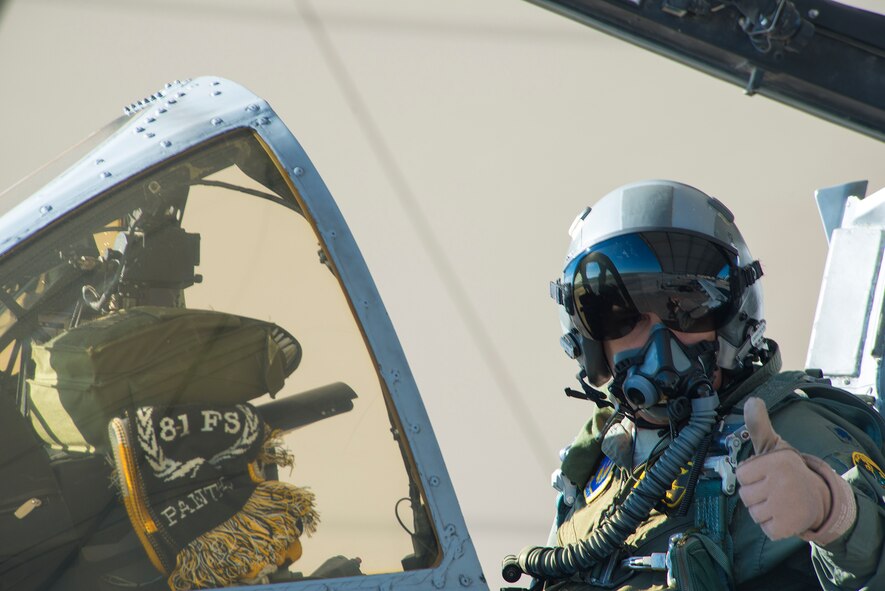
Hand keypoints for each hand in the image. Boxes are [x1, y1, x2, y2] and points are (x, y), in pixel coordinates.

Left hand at [736, 397, 855, 545]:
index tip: (767, 474)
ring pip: (754, 514)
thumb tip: (752, 401)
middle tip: (775, 489)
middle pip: (745, 496)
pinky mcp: (790, 526)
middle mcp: (783, 482)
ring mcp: (787, 505)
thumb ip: (758, 426)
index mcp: (777, 461)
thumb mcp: (775, 446)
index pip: (741, 474)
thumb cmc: (790, 471)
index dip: (751, 476)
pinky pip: (766, 529)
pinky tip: (786, 516)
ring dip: (764, 511)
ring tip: (780, 502)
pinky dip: (774, 526)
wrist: (821, 497)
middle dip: (756, 495)